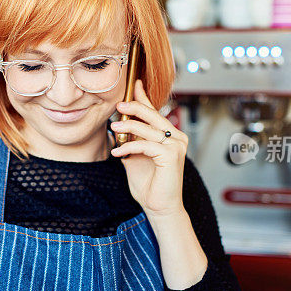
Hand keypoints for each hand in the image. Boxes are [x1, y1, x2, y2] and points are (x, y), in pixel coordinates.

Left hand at [110, 79, 188, 217]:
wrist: (159, 207)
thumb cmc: (150, 185)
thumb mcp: (135, 158)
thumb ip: (130, 142)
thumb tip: (117, 128)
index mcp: (169, 136)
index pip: (155, 112)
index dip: (144, 97)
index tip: (135, 84)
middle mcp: (176, 137)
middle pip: (153, 115)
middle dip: (135, 107)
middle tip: (119, 105)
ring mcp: (176, 145)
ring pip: (148, 129)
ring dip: (128, 127)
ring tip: (114, 128)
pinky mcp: (171, 155)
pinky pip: (146, 145)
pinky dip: (130, 147)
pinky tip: (118, 153)